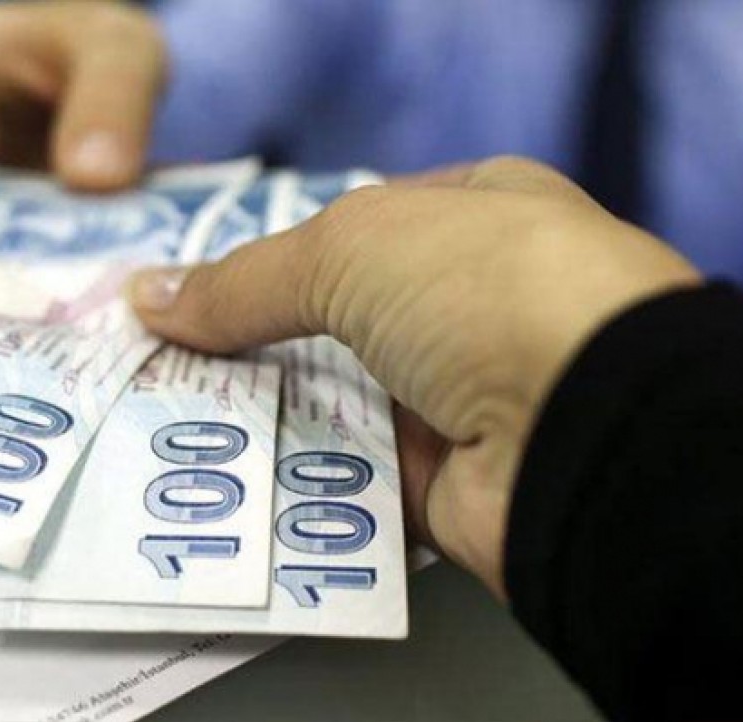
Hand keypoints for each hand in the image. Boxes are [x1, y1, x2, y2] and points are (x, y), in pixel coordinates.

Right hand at [127, 157, 699, 596]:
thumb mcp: (351, 248)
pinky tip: (229, 480)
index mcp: (485, 214)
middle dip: (265, 339)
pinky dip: (303, 483)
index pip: (373, 222)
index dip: (290, 246)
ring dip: (274, 413)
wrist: (592, 429)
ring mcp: (476, 396)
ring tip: (173, 416)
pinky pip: (360, 481)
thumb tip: (150, 297)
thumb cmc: (491, 287)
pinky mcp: (458, 486)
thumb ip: (247, 279)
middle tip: (171, 355)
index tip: (210, 280)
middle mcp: (485, 303)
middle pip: (350, 321)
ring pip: (349, 404)